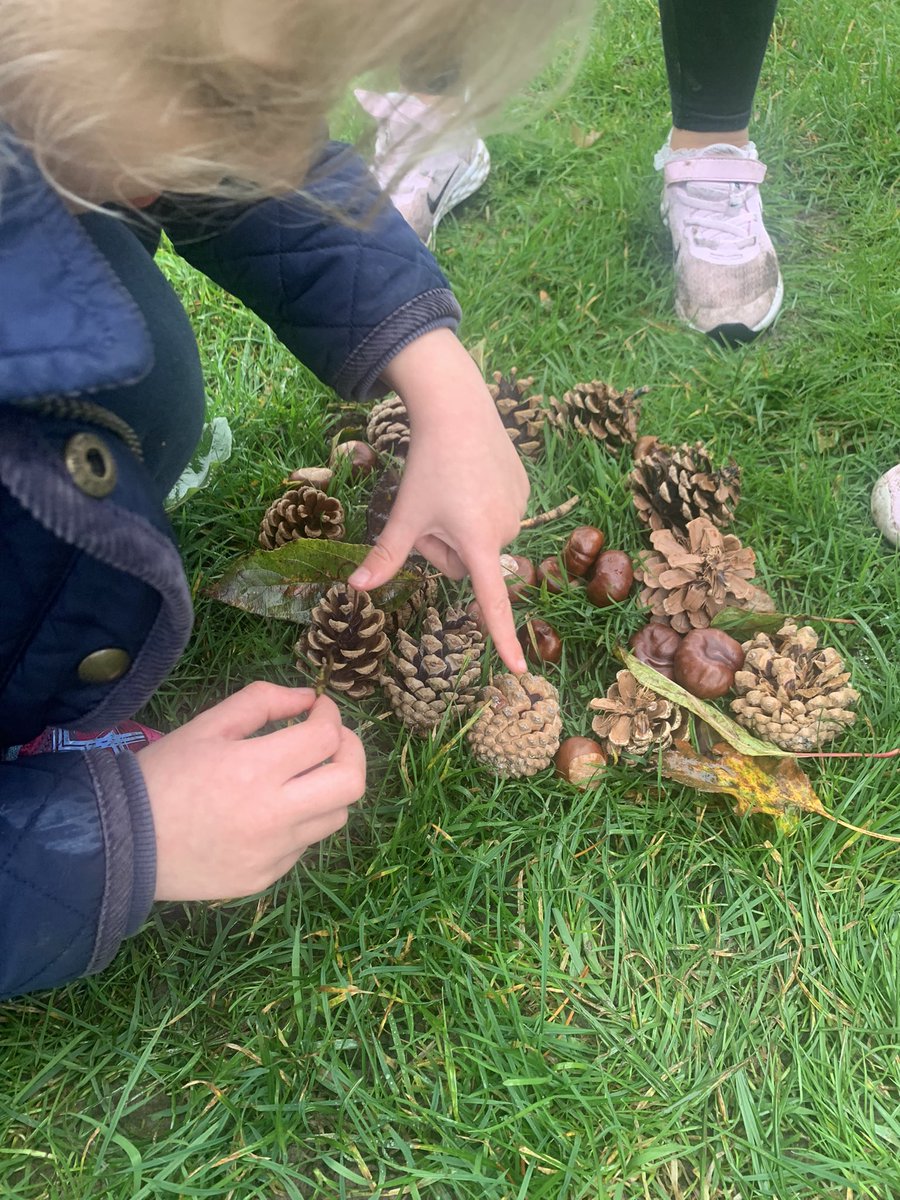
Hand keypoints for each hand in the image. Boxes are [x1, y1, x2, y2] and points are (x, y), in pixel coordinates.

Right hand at [137, 683, 364, 899]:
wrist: (121, 843)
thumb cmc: (163, 774)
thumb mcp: (208, 725)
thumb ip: (262, 701)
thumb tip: (307, 697)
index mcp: (257, 770)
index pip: (327, 737)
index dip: (331, 714)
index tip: (319, 707)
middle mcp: (274, 816)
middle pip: (351, 784)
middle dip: (352, 752)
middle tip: (333, 739)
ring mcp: (272, 853)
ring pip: (335, 817)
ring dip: (329, 788)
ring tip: (303, 773)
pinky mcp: (264, 878)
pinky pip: (303, 845)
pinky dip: (300, 821)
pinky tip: (271, 810)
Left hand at [348, 330, 528, 672]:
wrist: (458, 409)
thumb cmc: (428, 465)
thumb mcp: (403, 514)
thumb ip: (385, 557)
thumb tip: (355, 590)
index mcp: (476, 543)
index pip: (491, 603)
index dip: (503, 638)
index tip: (521, 671)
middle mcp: (505, 531)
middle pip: (467, 564)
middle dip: (446, 549)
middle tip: (431, 512)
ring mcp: (519, 510)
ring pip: (481, 540)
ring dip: (463, 527)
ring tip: (452, 488)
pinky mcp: (525, 492)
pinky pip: (496, 516)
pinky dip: (480, 504)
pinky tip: (469, 476)